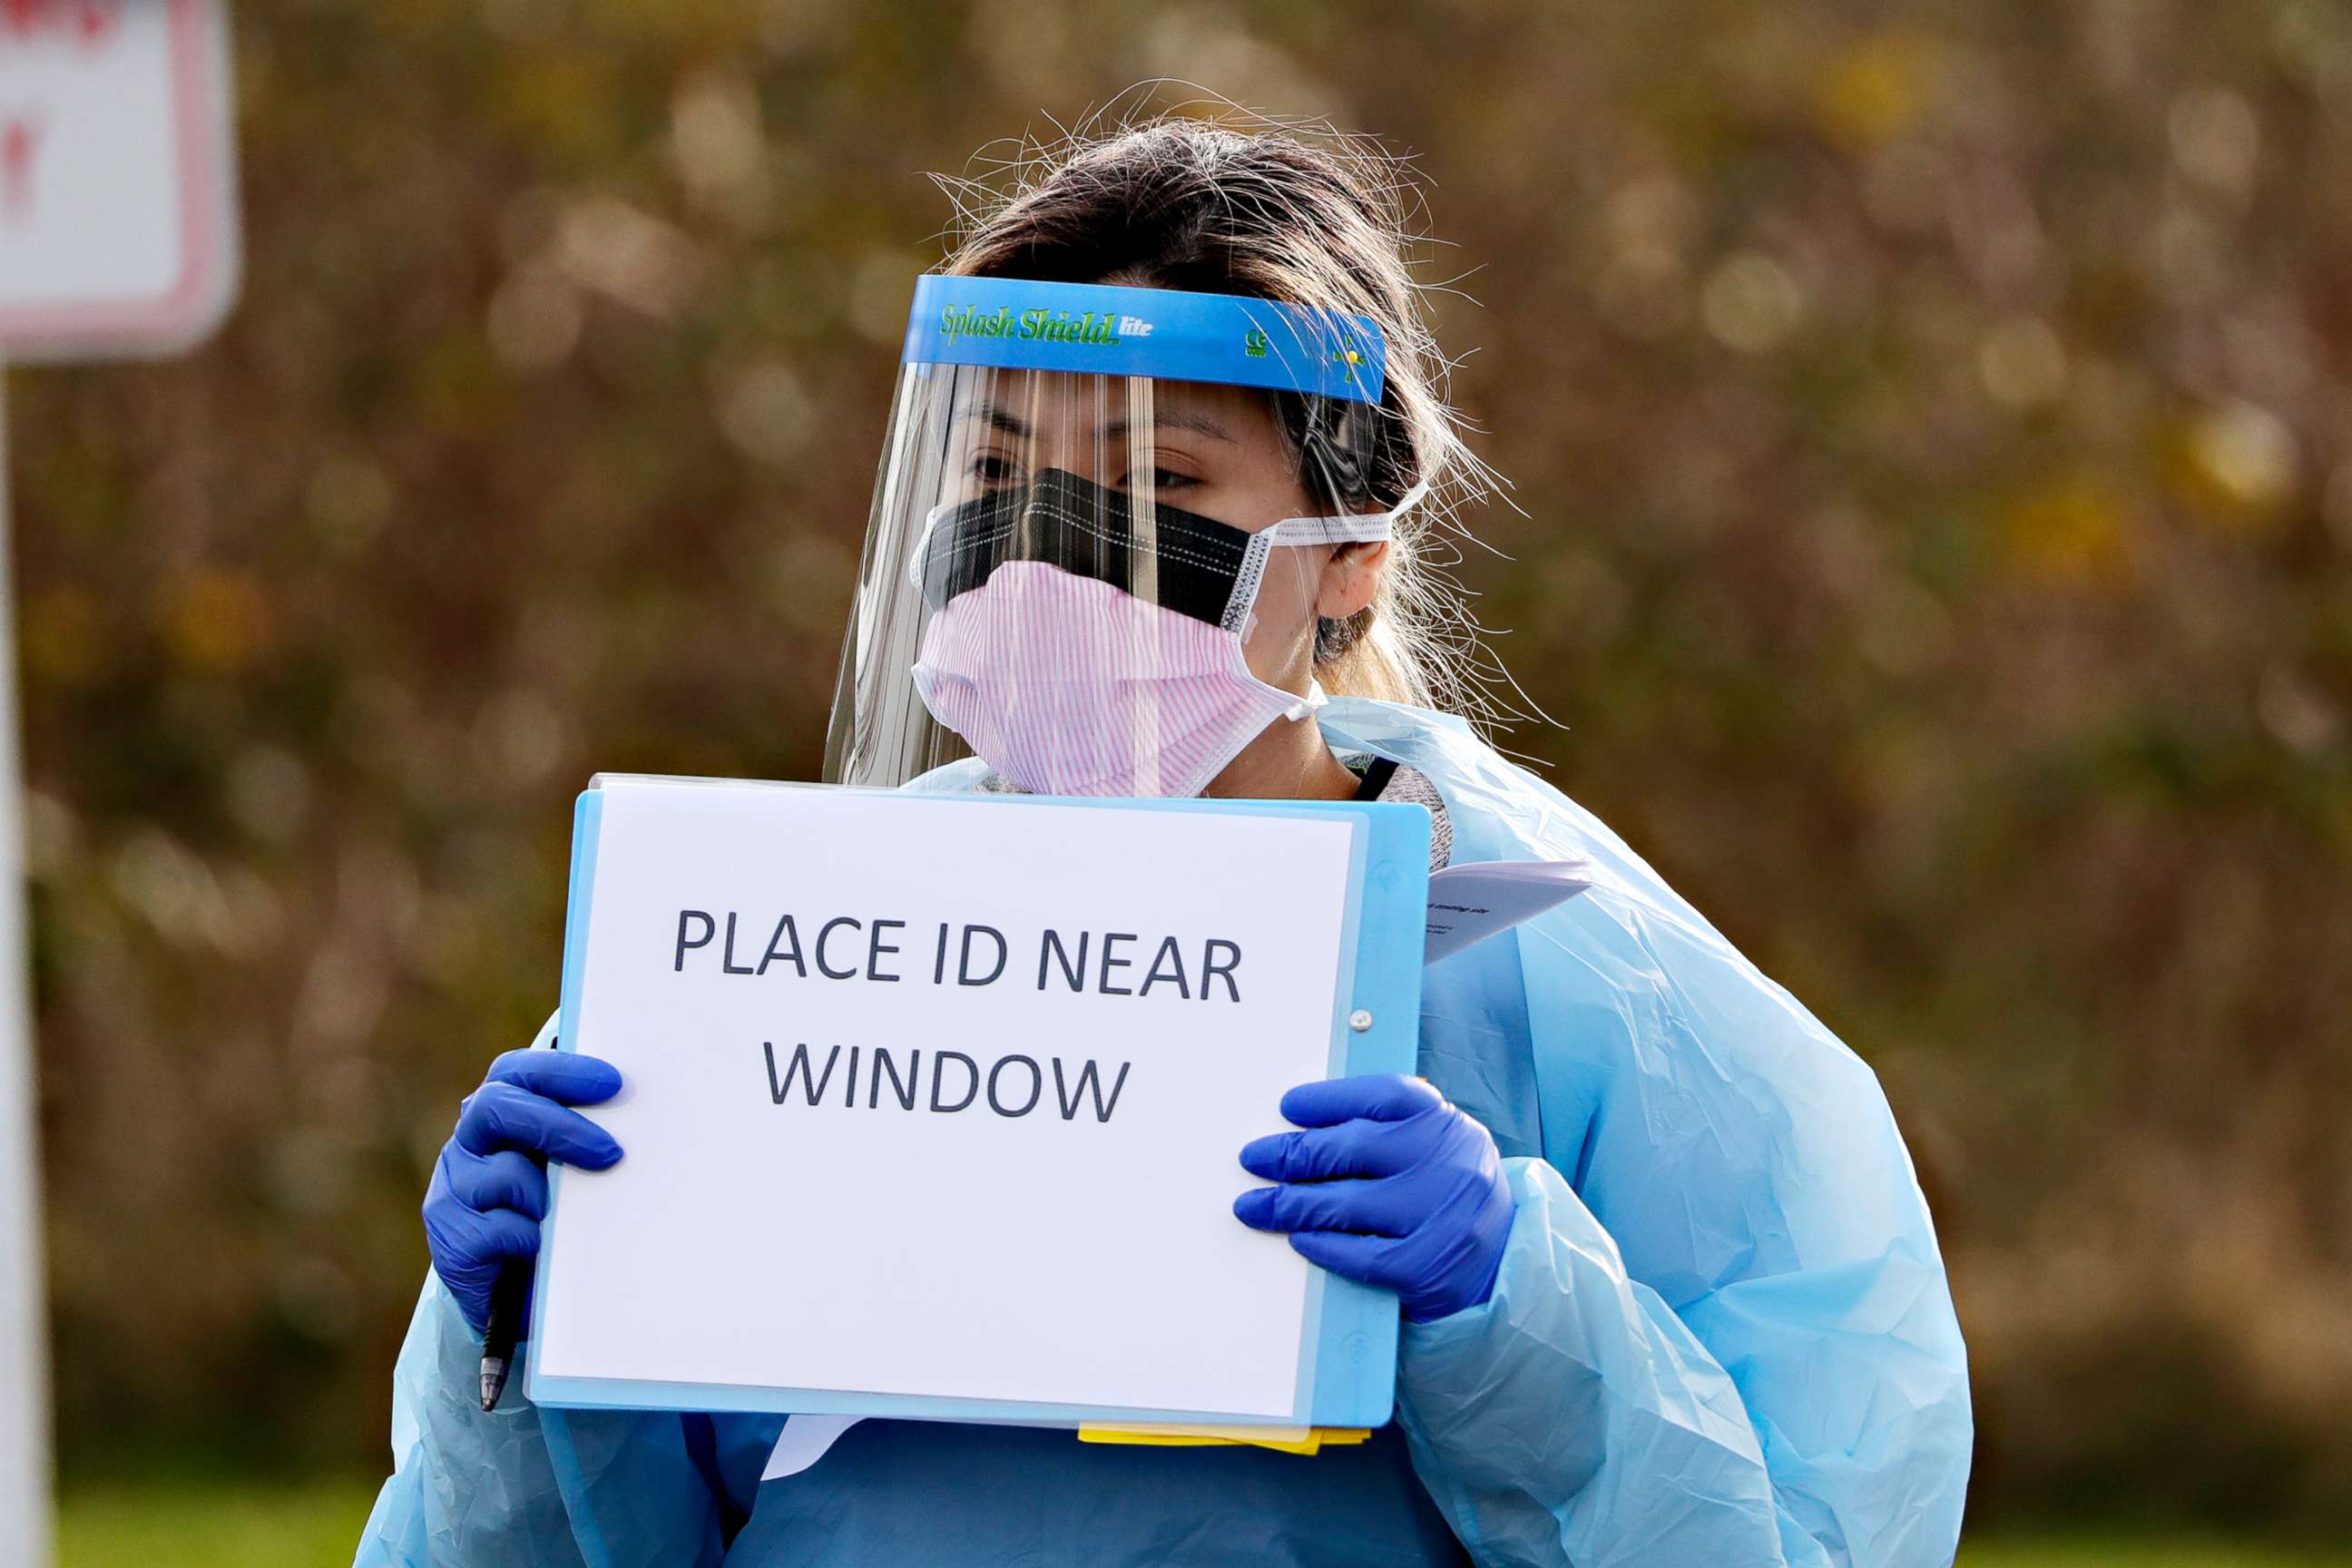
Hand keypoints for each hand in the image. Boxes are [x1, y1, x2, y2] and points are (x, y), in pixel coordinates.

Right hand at [422, 1048, 624, 1332]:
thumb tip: (637, 1108)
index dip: (560, 1070)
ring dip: (545, 1197)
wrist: (513, 1293)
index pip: (515, 1072)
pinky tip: (537, 1248)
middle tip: (609, 1152)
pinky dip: (528, 1238)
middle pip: (497, 1107)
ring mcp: (451, 1190)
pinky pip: (496, 1229)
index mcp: (495, 1115)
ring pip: (504, 1174)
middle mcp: (466, 1146)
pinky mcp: (450, 1238)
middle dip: (558, 1125)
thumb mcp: (565, 1168)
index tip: (612, 1083)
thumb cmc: (550, 1215)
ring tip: (561, 1221)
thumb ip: (580, 1135)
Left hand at [1232, 1074, 1513, 1322]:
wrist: (1504, 1261)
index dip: (1329, 1099)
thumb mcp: (1434, 1147)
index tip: (1288, 1107)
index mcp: (1446, 1122)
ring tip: (1256, 1205)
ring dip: (1289, 1204)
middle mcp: (1448, 1162)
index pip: (1381, 1096)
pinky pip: (1359, 1254)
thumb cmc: (1449, 1193)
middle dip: (1293, 1153)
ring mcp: (1440, 1215)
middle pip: (1353, 1147)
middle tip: (1255, 1158)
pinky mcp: (1427, 1265)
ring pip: (1346, 1204)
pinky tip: (1299, 1238)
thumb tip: (1303, 1127)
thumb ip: (1386, 1130)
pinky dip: (1321, 1245)